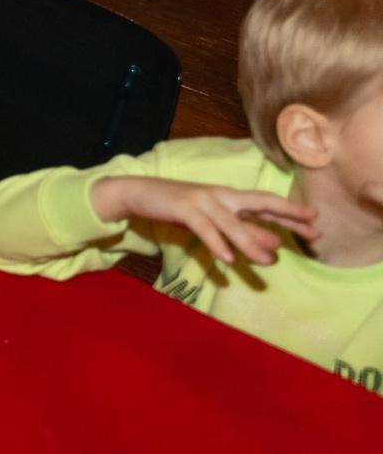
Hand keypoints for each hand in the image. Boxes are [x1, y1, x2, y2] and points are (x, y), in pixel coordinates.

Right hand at [90, 176, 318, 266]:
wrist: (139, 193)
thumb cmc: (178, 206)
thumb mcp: (213, 220)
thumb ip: (242, 231)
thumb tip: (274, 246)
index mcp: (229, 197)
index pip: (266, 204)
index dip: (291, 212)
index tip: (315, 222)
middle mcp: (221, 196)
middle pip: (259, 204)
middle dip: (286, 215)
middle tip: (311, 229)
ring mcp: (203, 200)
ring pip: (232, 223)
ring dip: (251, 242)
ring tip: (269, 261)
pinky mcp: (183, 208)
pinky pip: (204, 228)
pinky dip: (216, 243)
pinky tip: (227, 259)